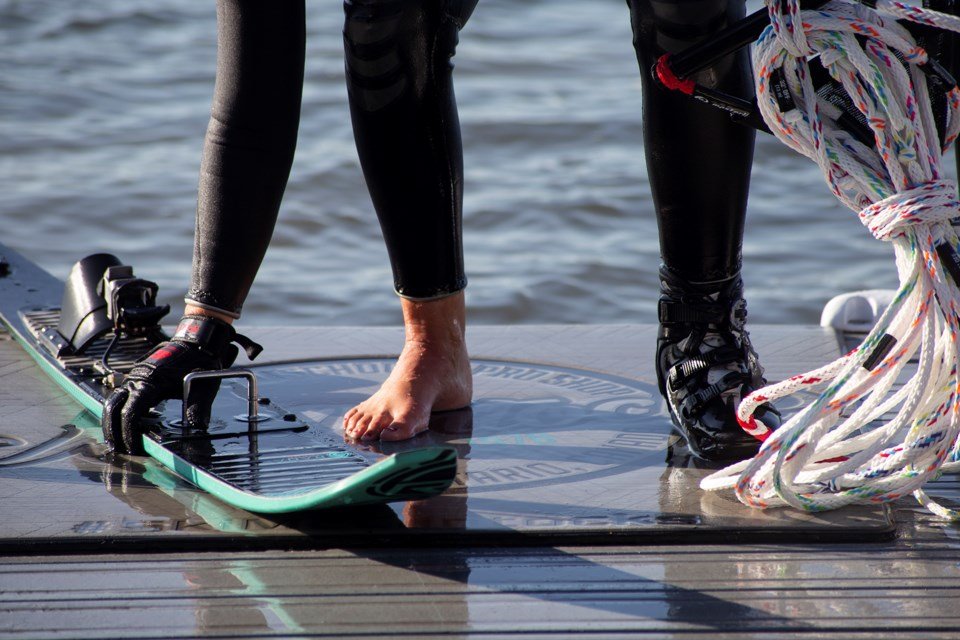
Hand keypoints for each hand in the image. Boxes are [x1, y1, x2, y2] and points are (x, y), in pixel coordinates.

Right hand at [101, 315, 260, 453]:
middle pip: (112, 408)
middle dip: (113, 431)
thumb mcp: (202, 385)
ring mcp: (135, 377)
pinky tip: (128, 428)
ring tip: (120, 443)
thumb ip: (198, 408)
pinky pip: (121, 397)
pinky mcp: (138, 379)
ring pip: (113, 402)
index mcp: (150, 381)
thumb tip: (196, 429)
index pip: (130, 412)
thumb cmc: (199, 361)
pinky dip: (119, 413)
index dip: (130, 434)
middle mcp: (137, 379)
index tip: (136, 449)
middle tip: (121, 451)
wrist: (197, 340)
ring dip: (113, 422)